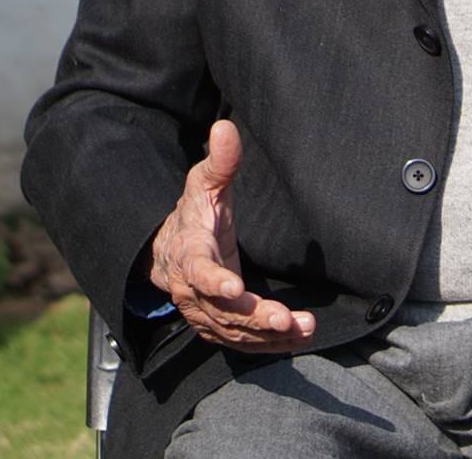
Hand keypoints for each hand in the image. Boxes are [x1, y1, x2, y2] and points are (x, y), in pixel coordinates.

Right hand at [146, 119, 314, 352]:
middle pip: (221, 311)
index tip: (234, 288)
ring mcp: (203, 313)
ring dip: (267, 335)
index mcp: (188, 255)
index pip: (198, 272)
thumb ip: (219, 162)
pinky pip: (241, 341)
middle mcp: (192, 291)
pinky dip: (268, 344)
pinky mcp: (217, 326)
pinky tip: (297, 338)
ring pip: (233, 331)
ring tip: (302, 328)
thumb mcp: (203, 185)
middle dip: (253, 318)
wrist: (169, 252)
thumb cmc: (194, 215)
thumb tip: (225, 126)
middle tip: (284, 319)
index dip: (214, 281)